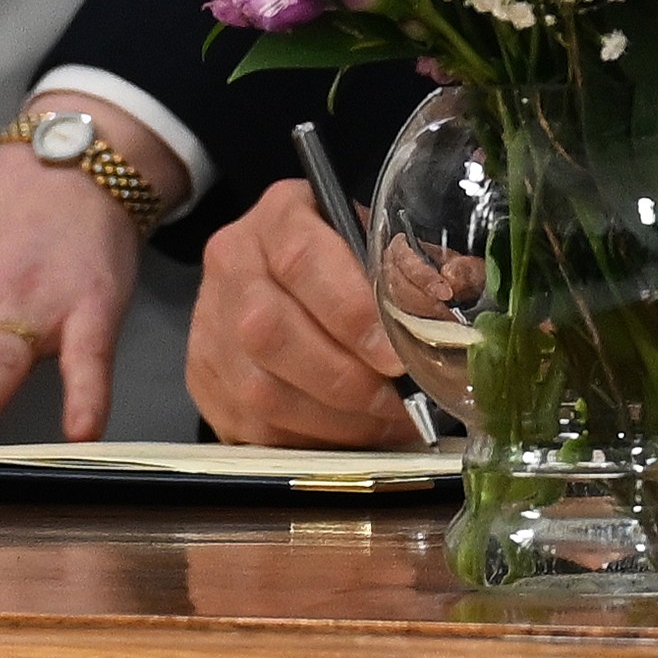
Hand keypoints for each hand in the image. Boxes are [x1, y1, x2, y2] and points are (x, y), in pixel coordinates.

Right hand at [185, 181, 421, 447]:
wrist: (278, 269)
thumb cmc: (346, 256)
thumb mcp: (382, 240)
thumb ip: (416, 269)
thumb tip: (455, 311)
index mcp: (279, 217)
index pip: (304, 261)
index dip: (352, 315)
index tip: (395, 355)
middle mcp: (232, 264)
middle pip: (270, 331)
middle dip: (344, 378)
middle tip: (396, 400)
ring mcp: (208, 323)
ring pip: (258, 387)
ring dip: (329, 419)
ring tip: (382, 424)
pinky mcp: (202, 376)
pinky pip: (249, 424)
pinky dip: (305, 440)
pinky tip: (348, 437)